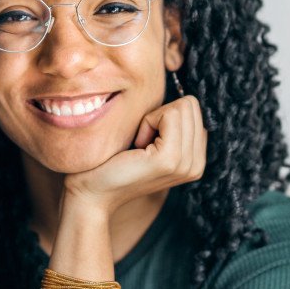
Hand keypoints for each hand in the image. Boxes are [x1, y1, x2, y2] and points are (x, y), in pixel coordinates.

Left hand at [63, 94, 206, 215]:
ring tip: (139, 146)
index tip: (146, 140)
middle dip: (161, 115)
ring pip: (182, 107)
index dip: (165, 115)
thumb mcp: (151, 141)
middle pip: (191, 105)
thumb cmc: (113, 162)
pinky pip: (169, 114)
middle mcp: (196, 164)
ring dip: (153, 119)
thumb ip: (172, 125)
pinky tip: (136, 146)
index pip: (194, 110)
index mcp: (195, 160)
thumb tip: (181, 96)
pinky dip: (148, 122)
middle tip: (141, 142)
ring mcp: (185, 163)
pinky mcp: (169, 159)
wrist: (92, 193)